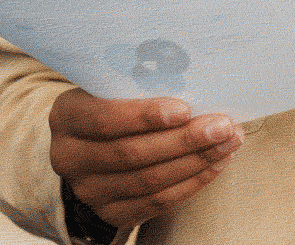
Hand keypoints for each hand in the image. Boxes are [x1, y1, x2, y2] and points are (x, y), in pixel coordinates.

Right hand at [49, 88, 242, 231]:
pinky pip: (158, 203)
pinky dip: (192, 183)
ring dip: (196, 161)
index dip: (145, 116)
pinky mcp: (111, 214)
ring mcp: (89, 191)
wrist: (86, 148)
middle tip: (222, 125)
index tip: (185, 108)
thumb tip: (193, 80)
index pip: (105, 119)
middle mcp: (69, 158)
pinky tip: (215, 164)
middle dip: (184, 140)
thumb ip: (135, 86)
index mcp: (66, 117)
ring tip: (228, 142)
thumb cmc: (107, 105)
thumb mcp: (107, 89)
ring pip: (149, 181)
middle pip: (132, 154)